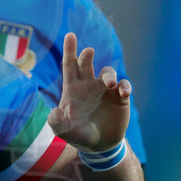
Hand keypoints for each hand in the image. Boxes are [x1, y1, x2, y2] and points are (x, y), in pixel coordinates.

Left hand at [47, 32, 130, 151]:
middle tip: (88, 52)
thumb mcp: (64, 131)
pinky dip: (125, 86)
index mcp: (73, 87)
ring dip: (109, 75)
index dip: (69, 50)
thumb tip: (55, 111)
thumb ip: (56, 123)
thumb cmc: (78, 134)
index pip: (70, 65)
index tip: (70, 35)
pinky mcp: (120, 97)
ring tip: (110, 83)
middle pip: (87, 63)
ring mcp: (105, 89)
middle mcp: (89, 84)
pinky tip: (123, 92)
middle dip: (87, 56)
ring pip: (108, 72)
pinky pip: (124, 85)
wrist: (99, 145)